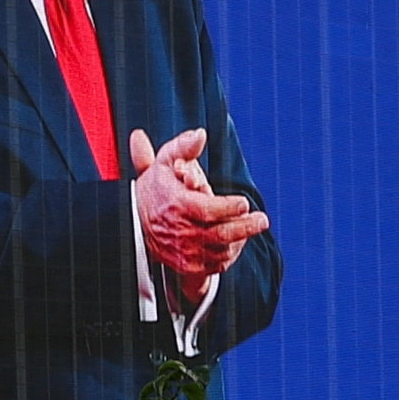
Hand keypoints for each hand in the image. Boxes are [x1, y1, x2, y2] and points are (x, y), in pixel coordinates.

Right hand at [133, 129, 263, 293]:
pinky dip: (229, 254)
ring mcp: (184, 251)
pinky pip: (215, 264)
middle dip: (244, 227)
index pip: (206, 210)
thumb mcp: (165, 161)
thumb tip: (201, 134)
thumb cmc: (156, 187)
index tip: (244, 202)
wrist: (136, 221)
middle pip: (218, 234)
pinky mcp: (187, 265)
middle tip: (262, 219)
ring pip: (220, 250)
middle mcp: (180, 231)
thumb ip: (183, 146)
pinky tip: (238, 240)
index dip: (227, 207)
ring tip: (253, 226)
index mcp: (176, 205)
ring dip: (239, 240)